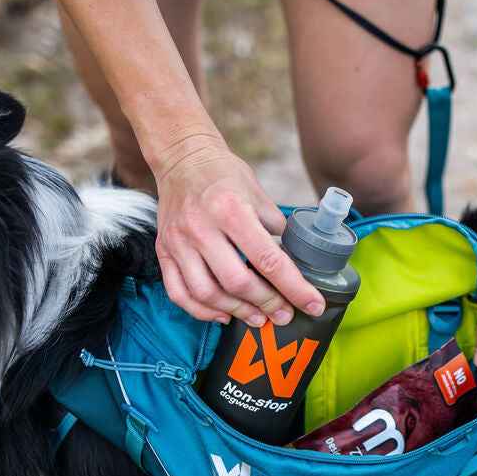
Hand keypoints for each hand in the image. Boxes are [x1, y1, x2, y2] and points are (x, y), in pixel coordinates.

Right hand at [153, 135, 325, 325]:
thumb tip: (294, 259)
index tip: (313, 305)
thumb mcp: (257, 192)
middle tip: (284, 315)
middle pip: (237, 282)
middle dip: (266, 304)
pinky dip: (201, 311)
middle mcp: (202, 228)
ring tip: (258, 317)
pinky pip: (179, 292)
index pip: (268, 260)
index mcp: (232, 210)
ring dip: (236, 311)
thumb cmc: (223, 174)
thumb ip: (275, 226)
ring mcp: (178, 242)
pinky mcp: (163, 250)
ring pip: (207, 293)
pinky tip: (222, 314)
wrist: (181, 158)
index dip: (294, 288)